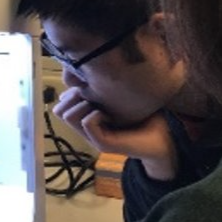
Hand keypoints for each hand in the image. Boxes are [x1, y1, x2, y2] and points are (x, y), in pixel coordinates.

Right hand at [53, 87, 176, 180]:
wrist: (163, 138)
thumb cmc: (143, 115)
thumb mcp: (117, 99)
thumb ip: (99, 90)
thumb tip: (84, 77)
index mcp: (85, 118)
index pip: (58, 106)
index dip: (69, 94)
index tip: (87, 89)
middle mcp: (85, 129)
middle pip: (58, 110)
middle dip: (72, 97)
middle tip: (91, 96)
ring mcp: (92, 137)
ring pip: (67, 116)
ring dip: (82, 105)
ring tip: (99, 105)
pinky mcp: (102, 144)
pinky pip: (86, 123)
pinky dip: (94, 114)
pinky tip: (107, 114)